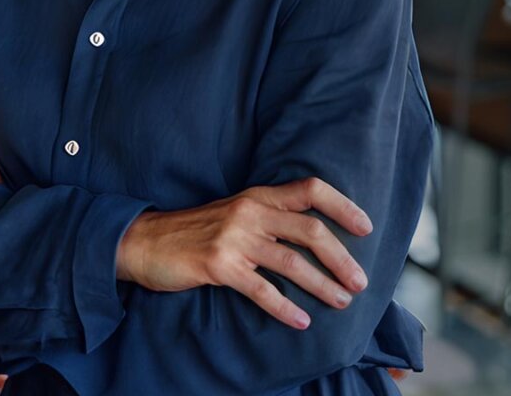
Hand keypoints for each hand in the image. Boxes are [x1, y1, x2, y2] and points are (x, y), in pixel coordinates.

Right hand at [114, 177, 374, 329]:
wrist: (143, 242)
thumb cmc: (195, 231)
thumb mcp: (236, 213)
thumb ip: (270, 218)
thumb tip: (316, 238)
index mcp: (259, 196)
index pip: (311, 189)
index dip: (343, 206)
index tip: (366, 227)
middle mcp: (251, 212)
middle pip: (310, 230)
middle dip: (341, 257)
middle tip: (360, 281)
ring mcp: (235, 238)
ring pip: (292, 262)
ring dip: (322, 285)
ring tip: (341, 301)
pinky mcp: (219, 266)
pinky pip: (261, 289)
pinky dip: (285, 307)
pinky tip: (301, 321)